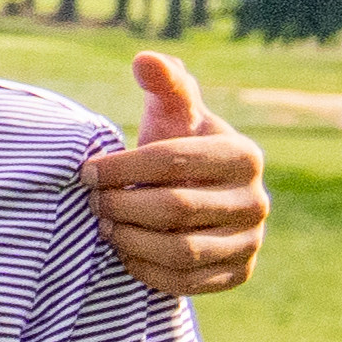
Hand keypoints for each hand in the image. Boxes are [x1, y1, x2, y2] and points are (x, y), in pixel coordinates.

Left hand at [80, 43, 267, 295]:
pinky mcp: (238, 273)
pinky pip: (187, 282)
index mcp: (243, 155)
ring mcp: (251, 240)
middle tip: (90, 202)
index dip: (120, 166)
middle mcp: (256, 200)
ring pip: (180, 249)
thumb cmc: (176, 148)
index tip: (85, 171)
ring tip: (104, 225)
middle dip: (121, 204)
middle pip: (174, 208)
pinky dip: (146, 270)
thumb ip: (165, 84)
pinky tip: (124, 252)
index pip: (172, 160)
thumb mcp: (173, 113)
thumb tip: (145, 59)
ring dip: (129, 239)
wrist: (198, 197)